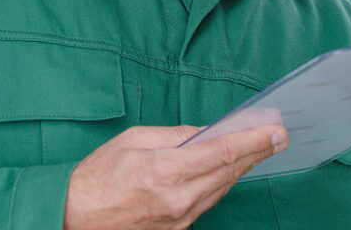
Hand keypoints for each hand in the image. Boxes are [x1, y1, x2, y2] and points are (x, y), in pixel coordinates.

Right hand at [63, 123, 287, 229]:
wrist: (70, 219)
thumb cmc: (97, 176)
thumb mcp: (135, 140)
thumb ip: (176, 135)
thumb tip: (206, 131)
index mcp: (169, 170)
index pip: (224, 152)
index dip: (255, 140)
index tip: (276, 131)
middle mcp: (179, 199)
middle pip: (230, 172)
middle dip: (257, 152)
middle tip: (279, 137)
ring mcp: (178, 219)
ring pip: (221, 189)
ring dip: (242, 168)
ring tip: (260, 149)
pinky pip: (206, 203)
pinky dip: (220, 184)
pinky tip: (228, 170)